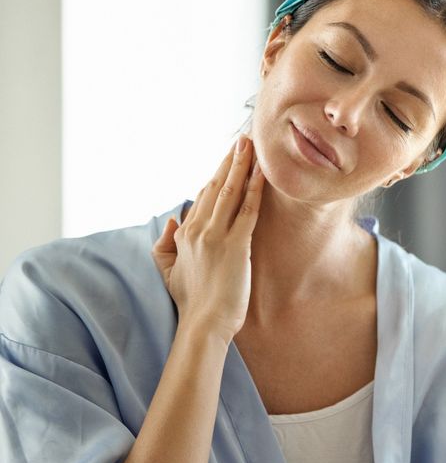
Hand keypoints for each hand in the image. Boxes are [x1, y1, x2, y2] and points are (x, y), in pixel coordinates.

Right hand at [151, 135, 265, 342]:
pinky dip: (254, 188)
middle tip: (243, 139)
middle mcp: (198, 229)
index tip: (229, 157)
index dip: (217, 174)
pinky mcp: (236, 245)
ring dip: (241, 165)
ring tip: (250, 144)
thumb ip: (166, 243)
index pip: (203, 196)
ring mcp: (216, 236)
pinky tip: (262, 172)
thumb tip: (173, 218)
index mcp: (185, 233)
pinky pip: (247, 210)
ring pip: (230, 191)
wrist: (204, 323)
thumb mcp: (168, 269)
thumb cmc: (191, 301)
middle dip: (230, 160)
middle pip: (216, 186)